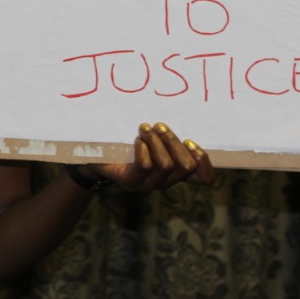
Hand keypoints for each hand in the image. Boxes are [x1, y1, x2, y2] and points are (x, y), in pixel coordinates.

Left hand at [86, 122, 214, 192]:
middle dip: (174, 142)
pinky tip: (136, 140)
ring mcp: (147, 185)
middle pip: (185, 166)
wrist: (95, 155)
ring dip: (156, 141)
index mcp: (174, 171)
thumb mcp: (151, 137)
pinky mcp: (130, 182)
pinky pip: (145, 167)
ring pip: (166, 165)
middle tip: (159, 126)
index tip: (190, 141)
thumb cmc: (126, 141)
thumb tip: (185, 113)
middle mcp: (164, 181)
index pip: (204, 178)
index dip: (204, 162)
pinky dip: (143, 150)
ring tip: (144, 128)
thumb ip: (167, 134)